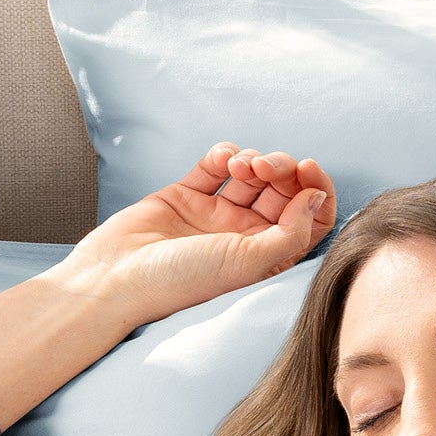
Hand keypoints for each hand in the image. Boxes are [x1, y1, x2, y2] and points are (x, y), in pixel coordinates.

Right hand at [49, 145, 335, 337]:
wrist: (117, 278)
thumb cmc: (183, 281)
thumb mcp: (250, 262)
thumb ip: (292, 232)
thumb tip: (318, 198)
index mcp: (266, 258)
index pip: (309, 219)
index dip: (315, 191)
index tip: (308, 171)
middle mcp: (244, 236)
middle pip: (283, 190)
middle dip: (282, 169)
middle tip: (265, 167)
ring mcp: (215, 215)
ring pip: (252, 172)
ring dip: (253, 158)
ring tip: (239, 166)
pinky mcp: (186, 196)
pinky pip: (214, 165)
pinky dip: (223, 154)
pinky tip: (220, 160)